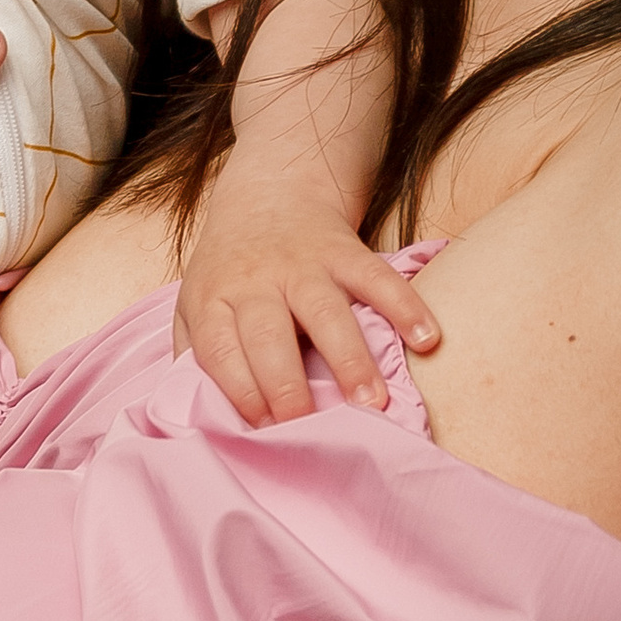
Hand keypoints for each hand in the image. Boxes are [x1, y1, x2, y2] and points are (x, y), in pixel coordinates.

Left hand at [174, 182, 439, 425]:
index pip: (219, 349)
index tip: (261, 429)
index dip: (238, 390)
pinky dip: (405, 306)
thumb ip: (193, 354)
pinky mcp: (344, 251)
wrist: (269, 192)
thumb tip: (199, 416)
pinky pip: (377, 278)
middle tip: (309, 427)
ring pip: (325, 311)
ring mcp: (302, 264)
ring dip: (350, 357)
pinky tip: (426, 339)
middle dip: (287, 384)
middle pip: (268, 334)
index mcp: (214, 299)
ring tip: (373, 402)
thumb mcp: (194, 304)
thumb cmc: (231, 270)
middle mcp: (256, 281)